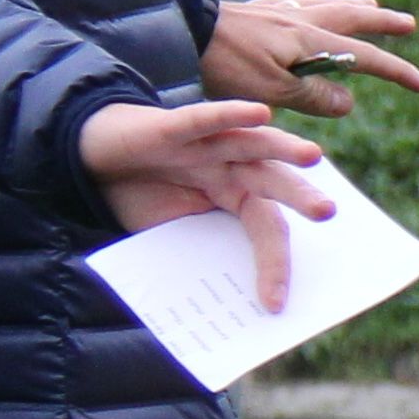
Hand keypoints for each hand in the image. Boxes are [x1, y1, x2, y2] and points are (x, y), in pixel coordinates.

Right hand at [81, 97, 332, 313]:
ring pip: (254, 144)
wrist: (90, 161)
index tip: (274, 304)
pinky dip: (231, 115)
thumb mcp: (171, 235)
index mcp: (236, 197)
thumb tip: (221, 298)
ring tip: (311, 155)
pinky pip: (206, 119)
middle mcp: (230, 168)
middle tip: (327, 212)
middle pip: (274, 182)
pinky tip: (260, 114)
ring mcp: (206, 145)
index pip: (266, 231)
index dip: (272, 266)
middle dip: (301, 196)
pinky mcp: (174, 127)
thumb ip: (200, 252)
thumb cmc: (138, 197)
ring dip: (283, 148)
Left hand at [201, 0, 418, 119]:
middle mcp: (299, 20)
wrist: (179, 31)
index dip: (399, 72)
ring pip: (325, 4)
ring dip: (352, 6)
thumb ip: (316, 96)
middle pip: (352, 18)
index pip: (367, 58)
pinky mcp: (253, 11)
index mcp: (311, 40)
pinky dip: (309, 1)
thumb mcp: (274, 92)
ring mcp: (276, 12)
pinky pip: (292, 1)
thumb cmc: (223, 66)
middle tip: (408, 25)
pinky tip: (307, 0)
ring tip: (370, 3)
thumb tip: (349, 101)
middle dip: (383, 23)